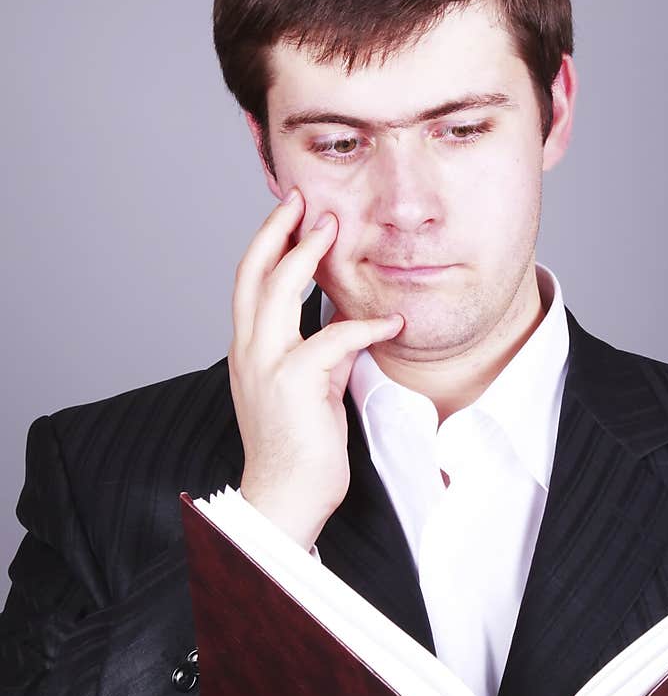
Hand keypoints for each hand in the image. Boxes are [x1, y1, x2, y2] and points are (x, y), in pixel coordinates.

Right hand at [228, 188, 403, 548]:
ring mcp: (266, 364)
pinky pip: (331, 338)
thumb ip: (313, 352)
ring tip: (333, 228)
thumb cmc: (298, 446)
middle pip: (253, 272)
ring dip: (307, 253)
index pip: (249, 282)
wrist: (284, 496)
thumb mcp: (303, 387)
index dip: (267, 243)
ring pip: (278, 289)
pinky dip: (365, 327)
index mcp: (248, 349)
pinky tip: (392, 323)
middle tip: (303, 199)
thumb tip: (338, 324)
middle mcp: (248, 350)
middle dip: (277, 229)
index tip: (289, 213)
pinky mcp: (292, 383)